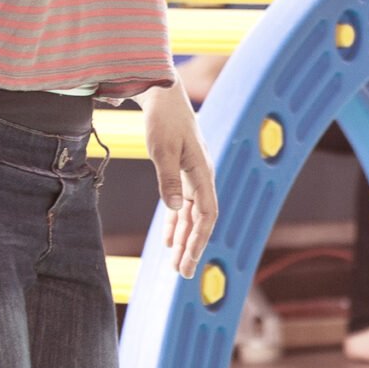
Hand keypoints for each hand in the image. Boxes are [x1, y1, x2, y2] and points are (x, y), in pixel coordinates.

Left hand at [144, 85, 218, 279]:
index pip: (207, 214)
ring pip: (190, 215)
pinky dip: (176, 222)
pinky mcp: (181, 173)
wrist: (162, 94)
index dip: (199, 239)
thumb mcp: (162, 149)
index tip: (189, 260)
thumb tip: (175, 209)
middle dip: (193, 247)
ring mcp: (192, 176)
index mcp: (202, 173)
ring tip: (176, 263)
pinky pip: (181, 205)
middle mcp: (201, 178)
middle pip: (200, 220)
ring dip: (184, 239)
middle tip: (184, 273)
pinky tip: (169, 239)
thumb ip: (168, 179)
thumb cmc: (164, 118)